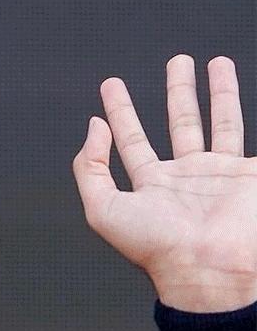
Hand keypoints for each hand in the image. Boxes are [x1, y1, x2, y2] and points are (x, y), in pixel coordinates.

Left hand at [73, 55, 256, 312]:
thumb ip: (89, 166)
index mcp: (153, 185)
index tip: (110, 84)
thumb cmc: (155, 247)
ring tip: (215, 62)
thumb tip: (93, 126)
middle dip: (178, 91)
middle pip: (181, 122)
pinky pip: (254, 142)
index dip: (120, 111)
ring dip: (219, 92)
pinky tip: (246, 90)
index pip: (132, 139)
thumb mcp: (102, 209)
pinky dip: (250, 115)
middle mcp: (188, 177)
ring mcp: (222, 175)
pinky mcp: (250, 177)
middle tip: (178, 61)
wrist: (209, 270)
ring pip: (221, 123)